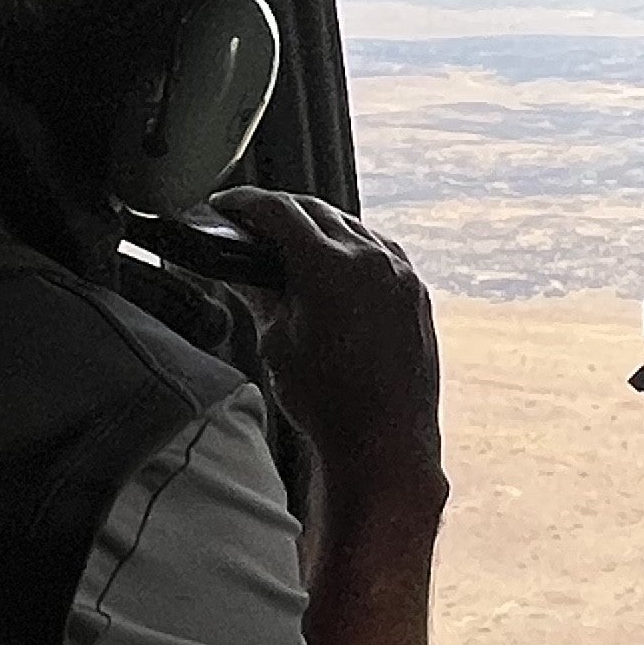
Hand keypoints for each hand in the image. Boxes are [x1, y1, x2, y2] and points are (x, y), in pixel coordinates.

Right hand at [215, 188, 444, 517]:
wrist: (385, 441)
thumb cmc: (328, 402)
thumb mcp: (276, 342)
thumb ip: (258, 293)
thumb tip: (238, 269)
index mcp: (329, 266)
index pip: (278, 211)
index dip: (245, 203)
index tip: (227, 205)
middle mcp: (370, 259)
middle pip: (315, 210)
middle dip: (279, 210)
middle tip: (250, 222)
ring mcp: (400, 272)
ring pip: (351, 225)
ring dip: (317, 225)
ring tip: (287, 242)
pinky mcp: (416, 290)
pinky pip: (379, 248)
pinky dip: (351, 246)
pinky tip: (333, 262)